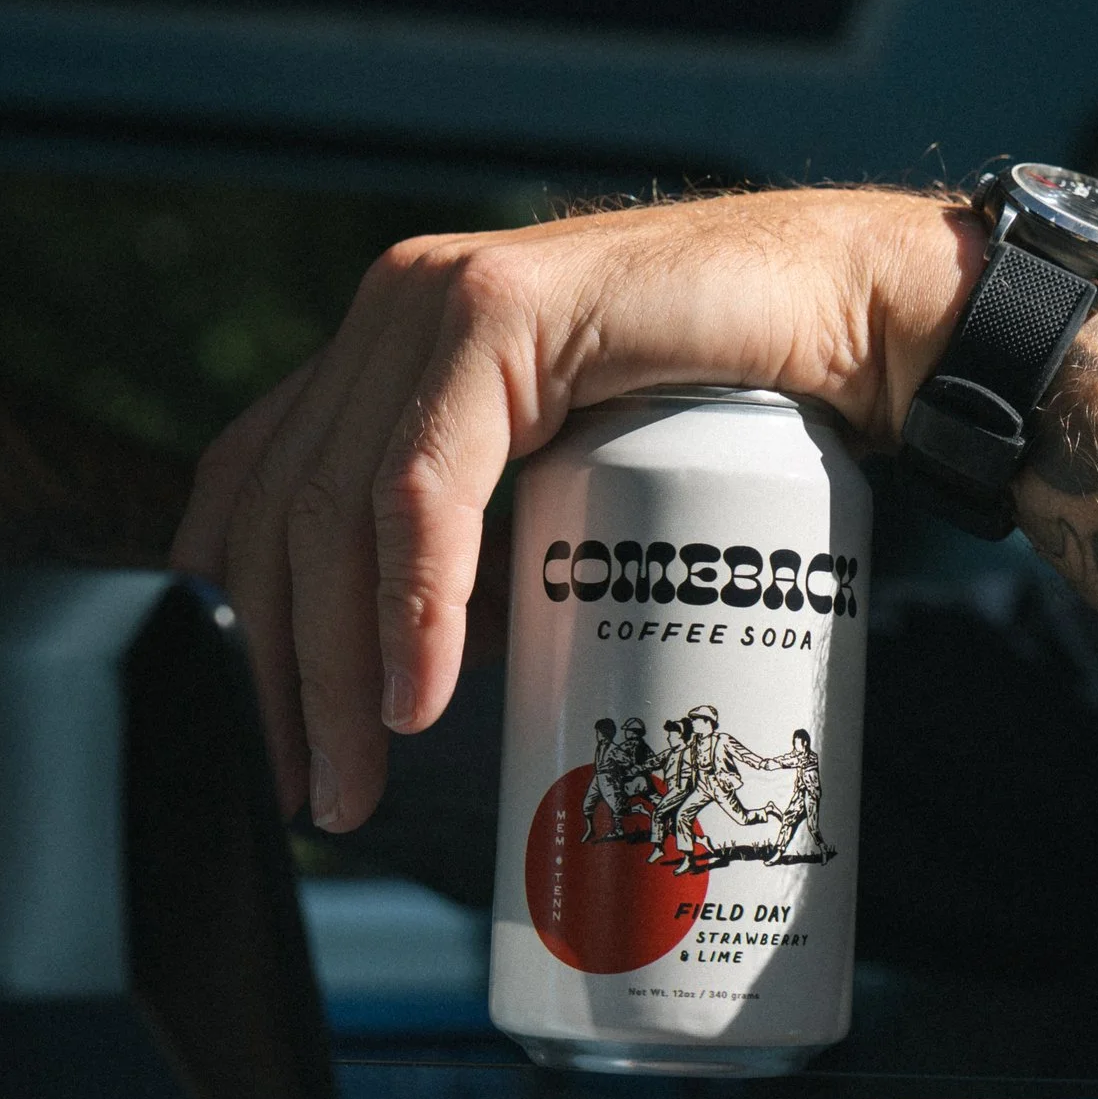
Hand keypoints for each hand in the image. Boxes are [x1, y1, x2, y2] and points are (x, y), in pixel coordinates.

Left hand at [170, 188, 980, 831]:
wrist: (860, 319)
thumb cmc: (740, 414)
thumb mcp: (576, 485)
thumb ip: (496, 534)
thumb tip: (423, 685)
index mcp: (394, 350)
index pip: (258, 486)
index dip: (237, 622)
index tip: (266, 745)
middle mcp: (395, 312)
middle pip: (282, 508)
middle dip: (279, 672)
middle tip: (316, 799)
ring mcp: (439, 300)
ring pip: (339, 503)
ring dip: (334, 662)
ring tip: (361, 774)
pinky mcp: (504, 309)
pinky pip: (427, 476)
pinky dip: (411, 595)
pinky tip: (417, 690)